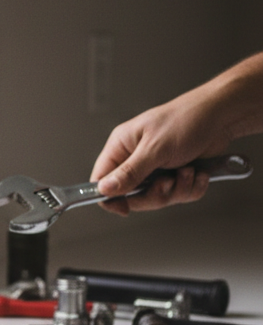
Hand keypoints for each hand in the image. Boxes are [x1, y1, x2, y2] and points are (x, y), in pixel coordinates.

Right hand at [91, 100, 223, 215]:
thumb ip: (129, 172)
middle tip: (167, 182)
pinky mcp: (174, 175)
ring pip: (156, 198)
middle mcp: (135, 159)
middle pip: (131, 196)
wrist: (222, 117)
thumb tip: (104, 189)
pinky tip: (197, 173)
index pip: (101, 180)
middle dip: (155, 194)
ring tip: (187, 171)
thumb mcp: (155, 149)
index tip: (124, 208)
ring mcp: (155, 168)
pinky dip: (190, 188)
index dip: (109, 197)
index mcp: (121, 147)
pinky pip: (177, 195)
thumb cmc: (186, 120)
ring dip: (177, 189)